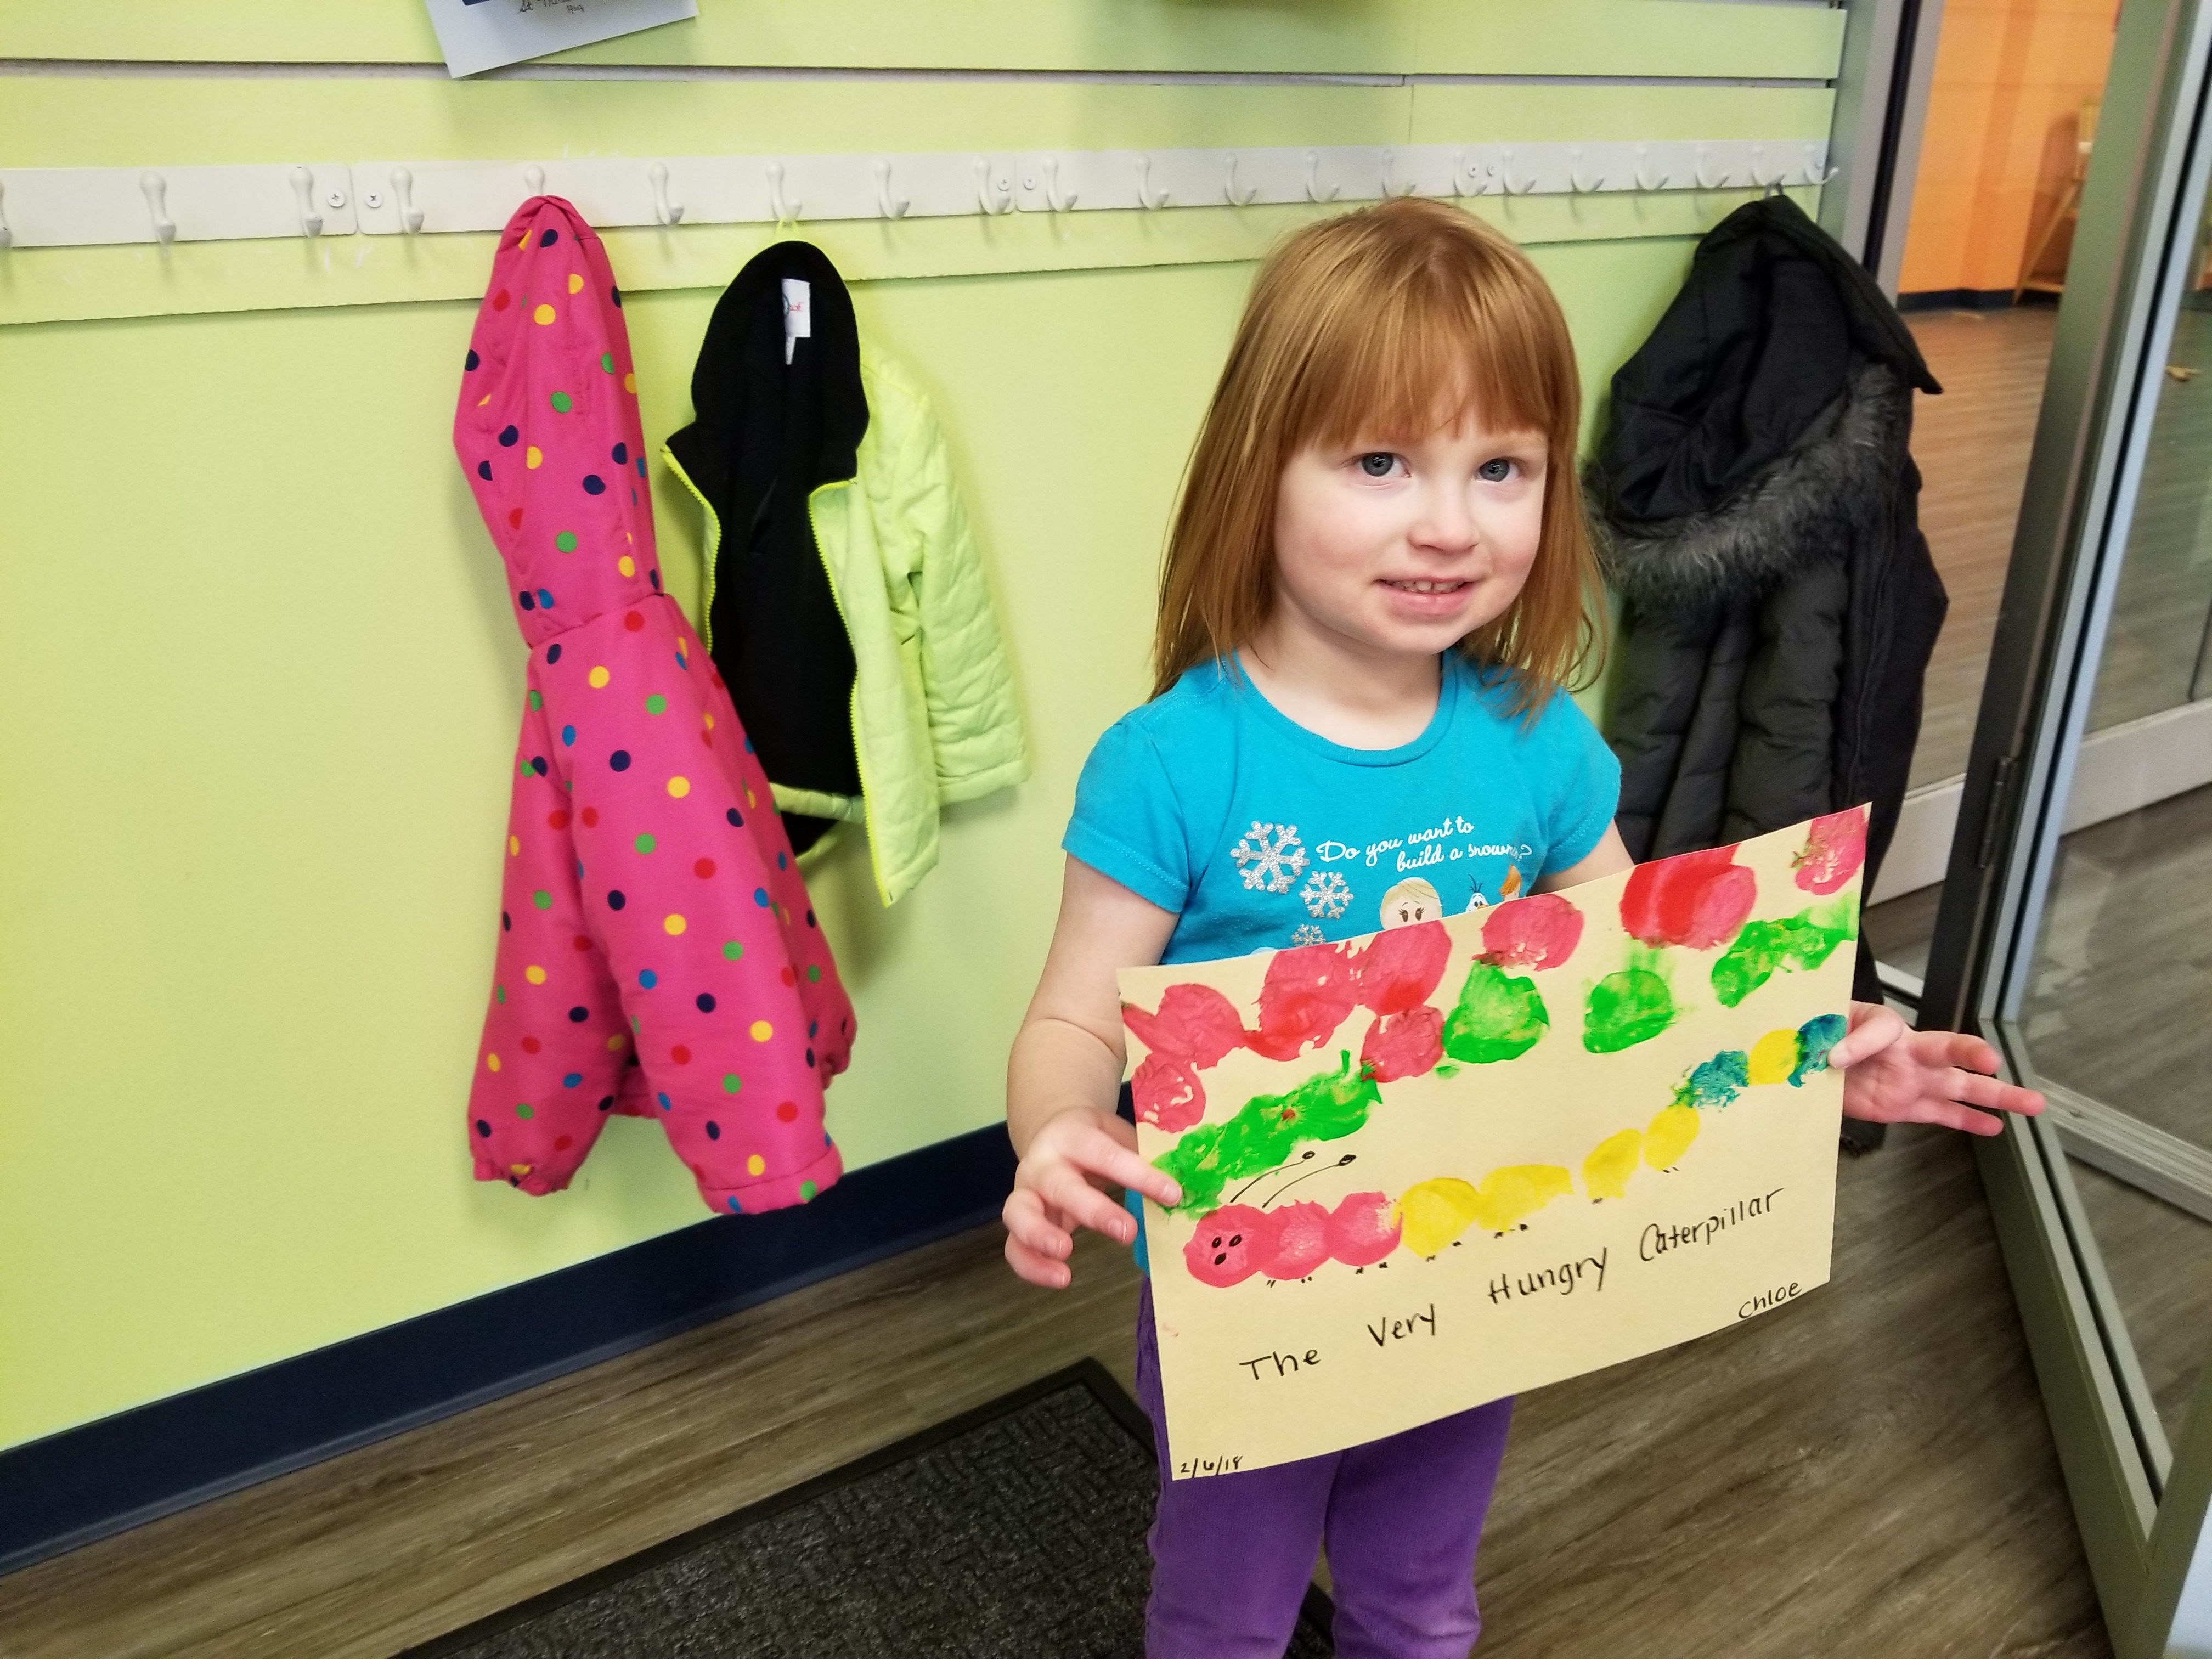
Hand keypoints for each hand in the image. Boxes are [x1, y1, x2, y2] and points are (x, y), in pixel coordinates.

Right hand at [1003, 1105, 1183, 1288]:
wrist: (1052, 1132)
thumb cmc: (1095, 1140)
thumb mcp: (1118, 1136)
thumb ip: (1144, 1158)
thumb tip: (1188, 1188)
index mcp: (1072, 1135)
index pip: (1105, 1153)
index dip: (1138, 1174)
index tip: (1173, 1193)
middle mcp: (1043, 1162)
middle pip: (1060, 1184)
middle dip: (1093, 1210)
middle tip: (1127, 1232)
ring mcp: (1025, 1192)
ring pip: (1019, 1213)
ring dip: (1040, 1235)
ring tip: (1066, 1255)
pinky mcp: (1019, 1222)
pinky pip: (1014, 1247)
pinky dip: (1032, 1266)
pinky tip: (1061, 1278)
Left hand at [1828, 1001, 2044, 1136]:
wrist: (1813, 1060)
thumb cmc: (1824, 1032)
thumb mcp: (1824, 1026)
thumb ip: (1835, 1039)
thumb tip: (1835, 1056)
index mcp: (1884, 1026)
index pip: (1884, 1026)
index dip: (1863, 1040)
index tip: (1835, 1056)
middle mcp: (1907, 1051)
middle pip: (1948, 1050)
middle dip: (1972, 1055)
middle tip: (1995, 1061)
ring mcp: (1911, 1080)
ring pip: (1960, 1086)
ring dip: (1995, 1095)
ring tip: (2033, 1104)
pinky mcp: (1906, 1106)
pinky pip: (1942, 1112)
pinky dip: (1968, 1120)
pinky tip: (1996, 1127)